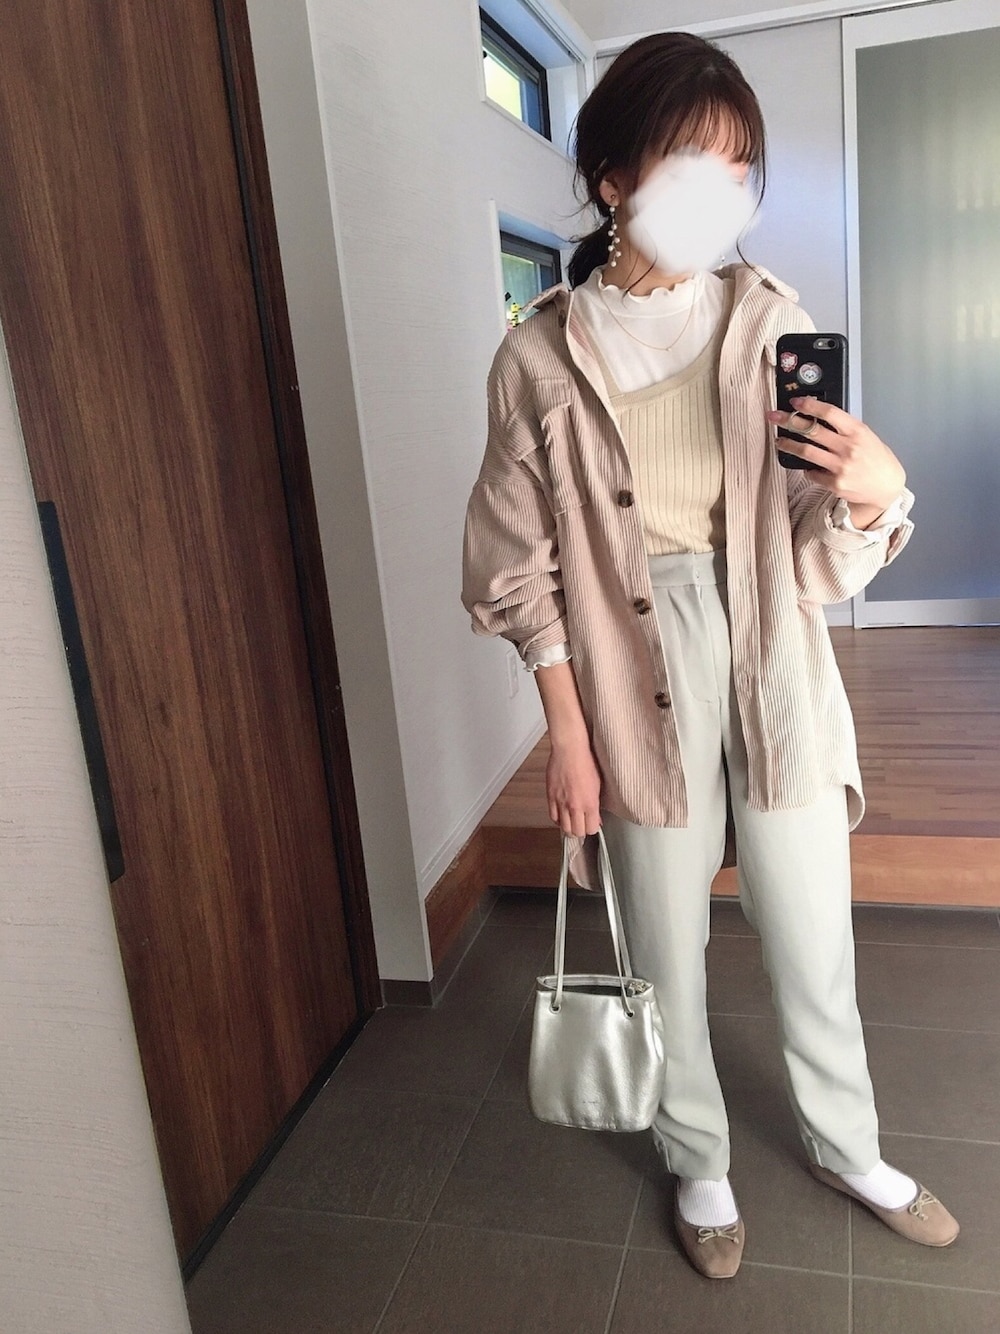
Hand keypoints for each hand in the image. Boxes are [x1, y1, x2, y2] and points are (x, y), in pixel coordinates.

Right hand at [546, 740, 601, 836]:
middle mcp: (575, 806)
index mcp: (590, 803)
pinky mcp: (551, 797)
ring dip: (569, 827)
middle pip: (577, 832)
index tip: (592, 825)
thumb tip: (596, 818)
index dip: (592, 829)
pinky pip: (553, 817)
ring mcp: (561, 802)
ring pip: (564, 828)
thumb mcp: (598, 785)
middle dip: (581, 831)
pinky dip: (558, 819)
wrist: (570, 750)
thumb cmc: (586, 762)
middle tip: (582, 825)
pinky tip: (562, 815)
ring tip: (572, 822)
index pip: (591, 829)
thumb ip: (595, 805)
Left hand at [767, 396, 905, 513]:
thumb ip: (845, 428)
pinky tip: (804, 464)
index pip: (829, 413)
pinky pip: (811, 472)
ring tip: (779, 440)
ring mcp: (840, 466)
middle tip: (774, 417)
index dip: (809, 405)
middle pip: (811, 430)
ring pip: (806, 452)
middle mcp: (848, 448)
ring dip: (788, 444)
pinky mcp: (834, 483)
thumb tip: (819, 417)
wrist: (886, 487)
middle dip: (789, 421)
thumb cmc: (876, 459)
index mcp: (857, 431)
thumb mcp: (866, 436)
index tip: (795, 402)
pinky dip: (805, 467)